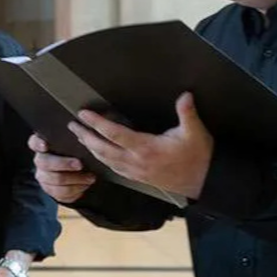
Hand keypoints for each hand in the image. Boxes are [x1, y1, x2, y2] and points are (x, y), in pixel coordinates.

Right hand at [28, 134, 95, 203]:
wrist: (78, 172)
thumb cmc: (75, 152)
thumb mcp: (74, 144)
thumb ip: (73, 140)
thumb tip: (82, 137)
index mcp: (43, 145)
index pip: (34, 142)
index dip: (38, 144)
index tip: (46, 145)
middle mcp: (40, 161)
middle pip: (45, 163)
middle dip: (63, 164)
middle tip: (80, 164)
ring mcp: (44, 177)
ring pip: (55, 180)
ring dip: (75, 179)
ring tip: (90, 177)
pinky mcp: (51, 190)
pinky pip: (61, 193)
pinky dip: (76, 189)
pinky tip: (85, 185)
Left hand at [69, 92, 212, 198]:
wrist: (204, 182)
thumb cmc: (198, 155)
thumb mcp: (195, 132)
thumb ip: (187, 113)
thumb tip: (186, 94)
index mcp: (146, 148)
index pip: (115, 134)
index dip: (97, 123)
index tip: (83, 114)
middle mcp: (136, 161)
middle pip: (103, 149)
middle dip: (86, 136)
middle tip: (72, 125)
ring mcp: (136, 172)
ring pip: (106, 161)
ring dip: (91, 148)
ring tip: (80, 137)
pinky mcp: (139, 178)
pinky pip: (114, 169)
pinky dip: (102, 160)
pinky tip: (98, 154)